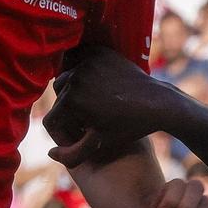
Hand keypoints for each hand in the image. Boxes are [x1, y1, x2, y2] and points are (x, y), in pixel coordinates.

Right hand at [46, 45, 185, 164]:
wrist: (158, 102)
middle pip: (58, 99)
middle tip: (86, 121)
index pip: (52, 120)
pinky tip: (99, 89)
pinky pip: (81, 64)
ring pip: (68, 80)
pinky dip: (85, 75)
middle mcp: (74, 77)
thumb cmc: (129, 127)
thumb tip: (50, 153)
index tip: (78, 136)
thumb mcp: (100, 144)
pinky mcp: (98, 52)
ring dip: (75, 93)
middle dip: (68, 112)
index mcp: (71, 100)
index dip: (63, 133)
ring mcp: (87, 61)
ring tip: (92, 105)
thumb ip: (72, 155)